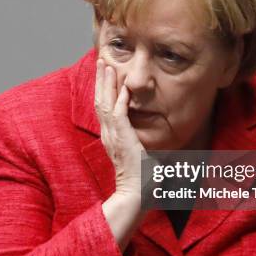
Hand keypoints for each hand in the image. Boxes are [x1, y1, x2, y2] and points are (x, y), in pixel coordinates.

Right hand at [94, 58, 144, 198]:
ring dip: (106, 83)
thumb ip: (142, 145)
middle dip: (100, 79)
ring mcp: (113, 136)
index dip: (103, 89)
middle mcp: (108, 134)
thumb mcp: (139, 157)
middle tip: (101, 61)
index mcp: (111, 137)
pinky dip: (120, 99)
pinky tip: (123, 87)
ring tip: (106, 65)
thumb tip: (155, 142)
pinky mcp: (122, 138)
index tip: (105, 74)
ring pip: (105, 103)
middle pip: (100, 100)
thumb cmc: (141, 179)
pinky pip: (119, 114)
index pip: (103, 108)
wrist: (136, 194)